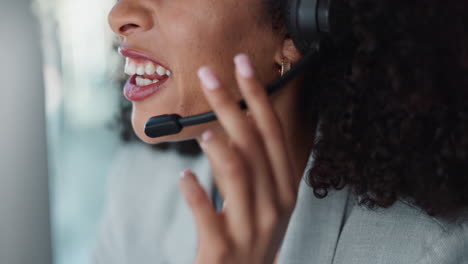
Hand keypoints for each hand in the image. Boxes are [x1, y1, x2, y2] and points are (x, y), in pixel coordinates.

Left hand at [179, 54, 297, 263]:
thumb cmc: (251, 239)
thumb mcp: (263, 202)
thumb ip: (253, 168)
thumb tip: (229, 129)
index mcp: (284, 189)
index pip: (273, 133)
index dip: (258, 96)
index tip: (243, 66)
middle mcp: (274, 205)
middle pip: (253, 144)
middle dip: (231, 105)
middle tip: (209, 76)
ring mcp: (252, 229)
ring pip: (238, 174)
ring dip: (219, 147)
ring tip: (202, 132)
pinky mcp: (223, 249)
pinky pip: (209, 214)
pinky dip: (194, 193)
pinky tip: (183, 178)